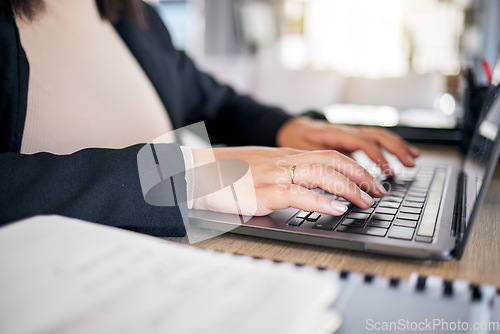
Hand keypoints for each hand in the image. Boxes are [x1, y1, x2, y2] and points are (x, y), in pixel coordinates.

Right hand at [191, 147, 386, 216]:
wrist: (198, 170)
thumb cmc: (227, 171)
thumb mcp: (261, 166)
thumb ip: (284, 172)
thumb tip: (309, 188)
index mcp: (285, 155)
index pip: (329, 155)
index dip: (354, 168)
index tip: (369, 181)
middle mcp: (284, 161)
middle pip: (332, 161)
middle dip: (361, 176)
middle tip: (378, 191)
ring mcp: (274, 174)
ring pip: (321, 174)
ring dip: (349, 188)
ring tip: (366, 201)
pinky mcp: (262, 192)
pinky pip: (298, 193)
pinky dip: (321, 201)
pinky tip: (336, 209)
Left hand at [277, 117, 420, 175]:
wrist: (293, 129)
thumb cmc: (296, 142)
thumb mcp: (304, 153)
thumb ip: (321, 163)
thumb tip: (342, 180)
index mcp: (334, 132)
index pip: (361, 141)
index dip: (375, 156)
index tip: (387, 171)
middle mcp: (346, 130)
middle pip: (376, 135)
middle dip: (394, 150)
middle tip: (408, 166)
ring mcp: (351, 132)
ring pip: (379, 135)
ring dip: (397, 146)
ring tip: (412, 160)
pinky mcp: (354, 138)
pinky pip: (376, 139)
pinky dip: (390, 146)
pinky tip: (401, 156)